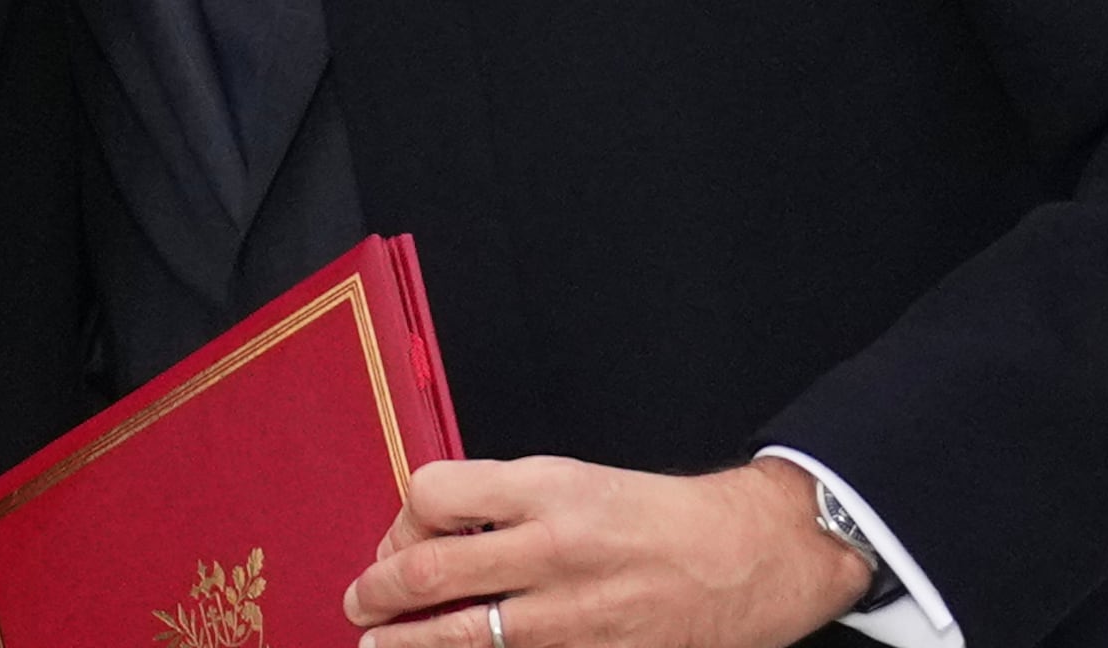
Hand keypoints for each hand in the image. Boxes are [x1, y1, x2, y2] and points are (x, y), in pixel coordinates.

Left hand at [342, 456, 867, 647]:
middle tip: (360, 602)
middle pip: (430, 572)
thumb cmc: (660, 515)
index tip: (396, 537)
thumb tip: (435, 529)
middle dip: (379, 592)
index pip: (432, 492)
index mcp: (548, 488)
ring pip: (461, 635)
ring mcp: (571, 615)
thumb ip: (505, 500)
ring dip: (407, 644)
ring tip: (378, 646)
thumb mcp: (576, 477)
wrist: (746, 558)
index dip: (401, 519)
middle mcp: (552, 550)